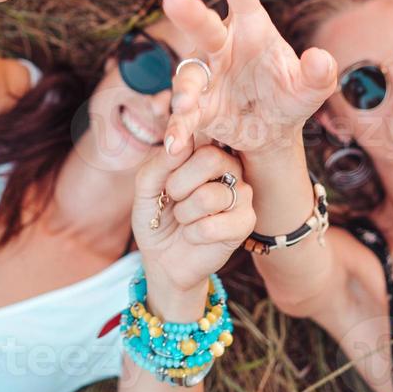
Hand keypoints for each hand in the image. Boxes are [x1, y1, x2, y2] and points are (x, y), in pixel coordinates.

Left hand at [132, 143, 253, 312]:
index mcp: (206, 151)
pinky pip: (213, 225)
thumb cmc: (157, 216)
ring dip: (184, 214)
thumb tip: (180, 142)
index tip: (165, 159)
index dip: (179, 144)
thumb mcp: (146, 188)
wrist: (163, 258)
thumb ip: (159, 164)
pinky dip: (193, 234)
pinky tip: (194, 235)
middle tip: (173, 197)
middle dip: (178, 185)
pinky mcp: (246, 222)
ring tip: (184, 219)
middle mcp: (229, 166)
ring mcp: (241, 193)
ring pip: (208, 196)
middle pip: (211, 158)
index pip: (199, 132)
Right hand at [162, 0, 338, 157]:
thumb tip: (323, 60)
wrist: (269, 135)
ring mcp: (205, 76)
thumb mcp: (311, 90)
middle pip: (203, 23)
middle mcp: (222, 45)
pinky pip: (182, 117)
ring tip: (188, 112)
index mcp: (251, 26)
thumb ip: (318, 76)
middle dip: (189, 12)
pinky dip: (178, 131)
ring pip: (188, 75)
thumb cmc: (289, 97)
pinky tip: (177, 146)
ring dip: (185, 93)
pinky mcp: (196, 110)